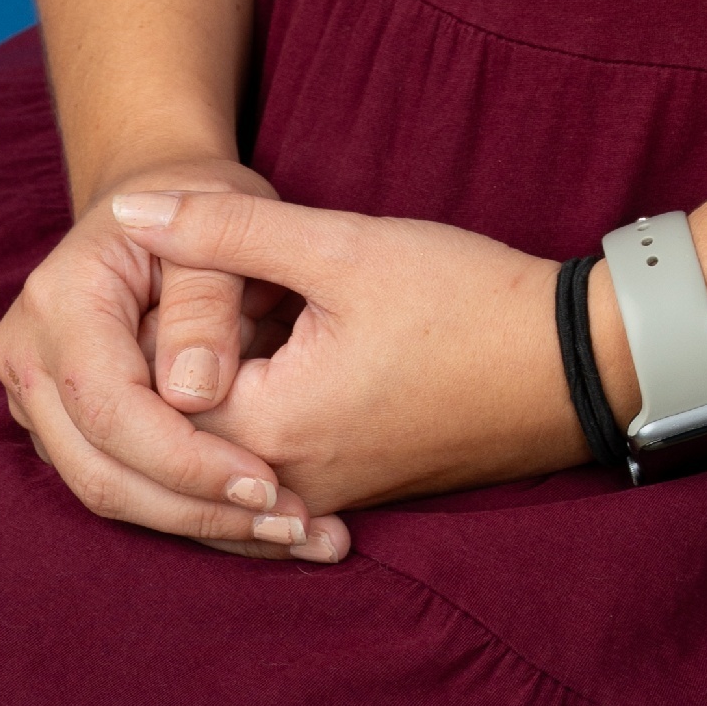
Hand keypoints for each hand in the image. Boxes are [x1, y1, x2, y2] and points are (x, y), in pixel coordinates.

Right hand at [0, 154, 352, 561]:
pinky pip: (117, 483)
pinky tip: (254, 522)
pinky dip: (185, 508)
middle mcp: (28, 355)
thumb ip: (205, 302)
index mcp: (60, 299)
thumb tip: (195, 396)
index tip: (267, 486)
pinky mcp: (58, 426)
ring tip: (287, 533)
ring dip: (197, 523)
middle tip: (292, 529)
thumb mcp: (222, 221)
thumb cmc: (198, 201)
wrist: (157, 202)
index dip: (186, 460)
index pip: (112, 407)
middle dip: (196, 511)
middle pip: (100, 470)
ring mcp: (33, 396)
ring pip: (106, 491)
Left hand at [107, 188, 585, 517]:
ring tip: (217, 303)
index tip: (140, 267)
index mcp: (272, 430)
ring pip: (219, 446)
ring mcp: (320, 495)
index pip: (147, 400)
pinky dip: (247, 405)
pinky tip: (264, 340)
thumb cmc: (461, 301)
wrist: (572, 364)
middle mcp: (286, 483)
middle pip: (176, 433)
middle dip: (163, 356)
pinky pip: (263, 458)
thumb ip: (227, 229)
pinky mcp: (349, 487)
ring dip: (208, 379)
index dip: (134, 327)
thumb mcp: (340, 245)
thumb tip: (133, 210)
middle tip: (165, 281)